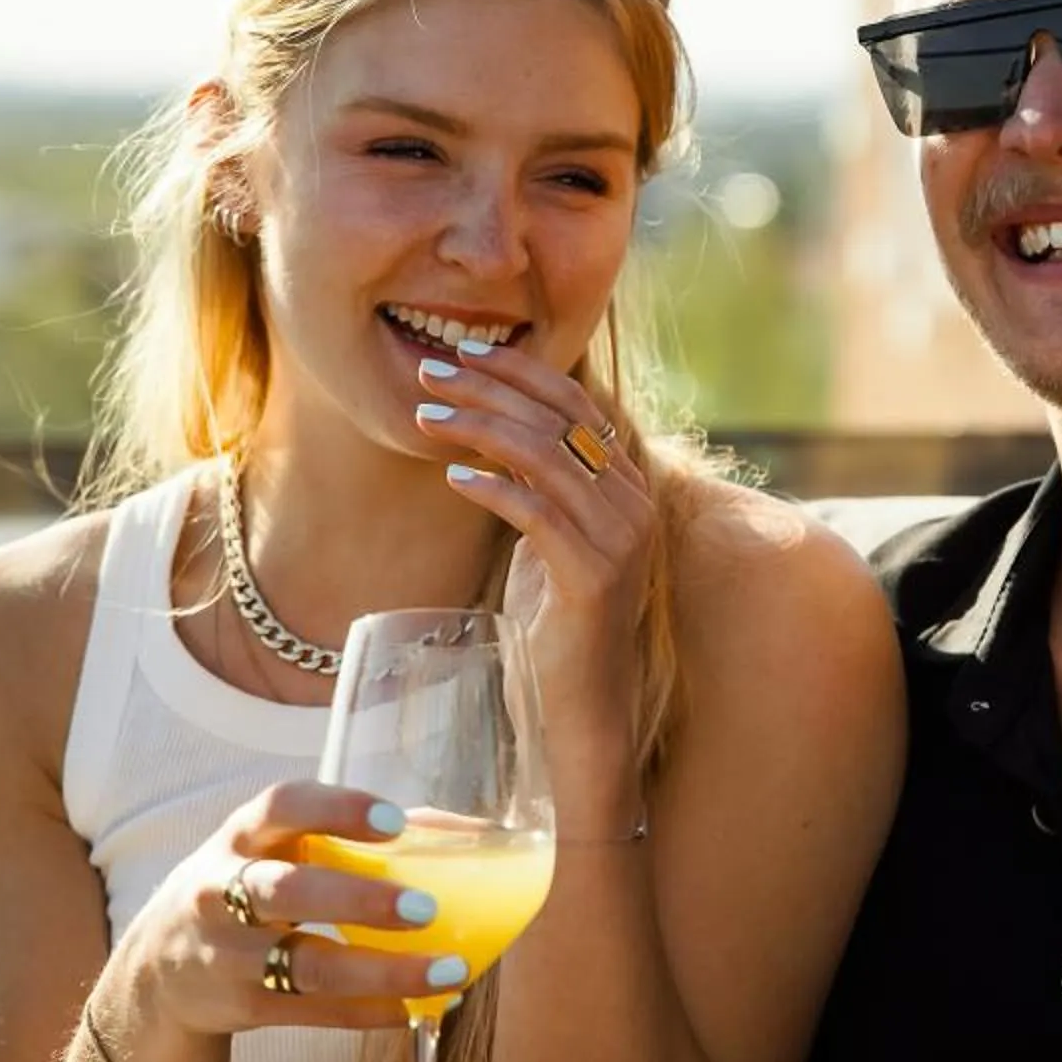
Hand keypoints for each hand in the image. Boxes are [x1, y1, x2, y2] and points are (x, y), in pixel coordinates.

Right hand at [99, 783, 459, 1061]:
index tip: (395, 821)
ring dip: (380, 971)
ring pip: (305, 965)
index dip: (337, 809)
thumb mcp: (275, 844)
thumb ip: (354, 832)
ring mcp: (229, 954)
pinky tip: (418, 1007)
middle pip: (287, 892)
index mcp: (243, 834)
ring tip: (449, 971)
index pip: (282, 806)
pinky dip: (368, 1012)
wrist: (161, 963)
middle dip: (359, 899)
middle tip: (427, 907)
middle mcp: (224, 889)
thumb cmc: (250, 881)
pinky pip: (310, 1012)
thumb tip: (466, 833)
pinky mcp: (242, 1007)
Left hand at [420, 338, 656, 750]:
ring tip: (426, 417)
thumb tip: (490, 428)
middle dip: (489, 388)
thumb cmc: (554, 624)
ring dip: (480, 428)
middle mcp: (634, 503)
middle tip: (429, 373)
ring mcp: (622, 539)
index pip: (576, 402)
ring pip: (548, 457)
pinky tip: (454, 478)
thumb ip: (538, 484)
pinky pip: (540, 514)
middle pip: (558, 419)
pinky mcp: (597, 576)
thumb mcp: (547, 537)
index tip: (464, 353)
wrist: (579, 708)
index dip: (520, 371)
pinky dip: (495, 489)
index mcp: (626, 485)